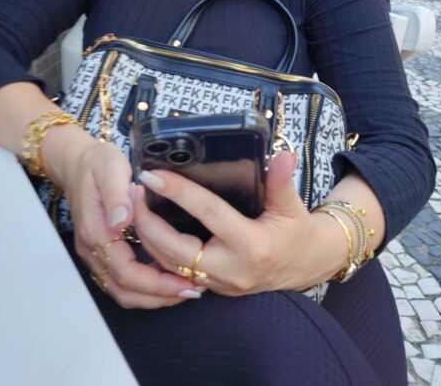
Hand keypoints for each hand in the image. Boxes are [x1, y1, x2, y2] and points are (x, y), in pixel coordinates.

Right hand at [44, 128, 200, 308]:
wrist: (75, 162)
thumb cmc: (97, 162)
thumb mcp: (110, 168)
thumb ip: (116, 194)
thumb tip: (123, 220)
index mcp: (97, 232)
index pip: (126, 273)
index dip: (156, 283)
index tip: (185, 283)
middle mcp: (92, 249)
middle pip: (124, 290)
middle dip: (159, 296)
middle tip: (192, 291)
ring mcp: (94, 253)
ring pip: (121, 290)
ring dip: (152, 296)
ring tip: (182, 289)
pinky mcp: (99, 252)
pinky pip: (119, 281)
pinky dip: (143, 287)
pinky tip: (164, 277)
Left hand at [131, 151, 348, 295]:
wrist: (306, 266)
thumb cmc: (297, 232)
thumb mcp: (292, 205)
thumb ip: (281, 180)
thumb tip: (281, 153)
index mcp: (251, 245)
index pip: (208, 214)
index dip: (179, 192)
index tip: (154, 174)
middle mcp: (231, 268)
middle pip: (176, 248)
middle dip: (149, 221)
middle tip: (134, 190)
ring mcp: (219, 283)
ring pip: (170, 265)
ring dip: (148, 236)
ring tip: (135, 204)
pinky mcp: (212, 287)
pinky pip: (176, 273)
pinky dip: (157, 252)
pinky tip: (145, 229)